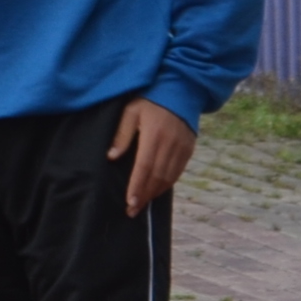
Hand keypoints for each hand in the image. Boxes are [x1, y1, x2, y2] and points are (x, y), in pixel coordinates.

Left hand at [109, 98, 197, 214]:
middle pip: (156, 177)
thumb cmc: (150, 100)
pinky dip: (167, 184)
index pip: (144, 167)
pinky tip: (157, 190)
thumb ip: (122, 134)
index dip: (137, 187)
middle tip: (132, 211)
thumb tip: (112, 157)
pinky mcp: (189, 149)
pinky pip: (178, 172)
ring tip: (142, 204)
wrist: (180, 89)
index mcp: (154, 135)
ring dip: (155, 193)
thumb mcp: (131, 112)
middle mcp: (170, 144)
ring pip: (168, 177)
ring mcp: (182, 147)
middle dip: (144, 196)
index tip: (129, 203)